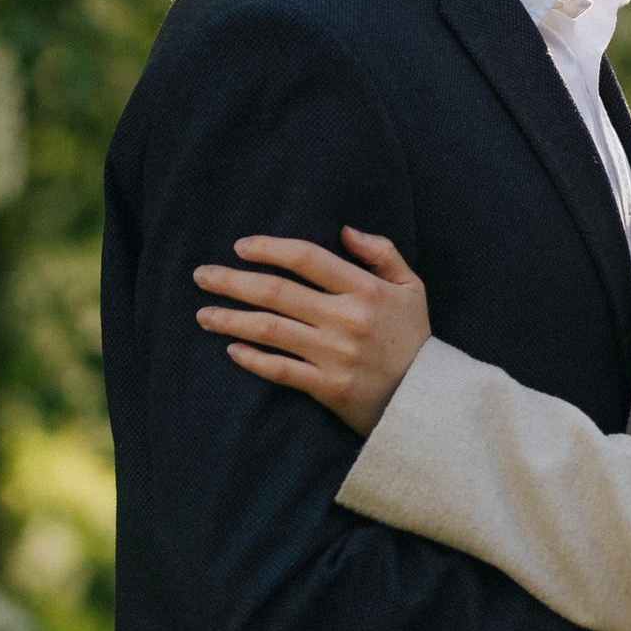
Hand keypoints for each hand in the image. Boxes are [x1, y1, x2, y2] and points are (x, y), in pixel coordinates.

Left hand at [193, 228, 430, 434]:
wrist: (428, 401)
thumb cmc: (415, 338)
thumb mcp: (411, 287)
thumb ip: (381, 252)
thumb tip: (343, 230)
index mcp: (365, 289)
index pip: (307, 258)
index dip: (269, 248)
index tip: (240, 246)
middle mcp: (346, 319)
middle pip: (277, 292)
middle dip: (233, 281)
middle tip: (202, 275)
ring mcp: (335, 355)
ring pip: (271, 330)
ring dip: (231, 320)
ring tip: (203, 314)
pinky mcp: (328, 387)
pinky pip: (281, 371)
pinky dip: (253, 359)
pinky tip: (231, 350)